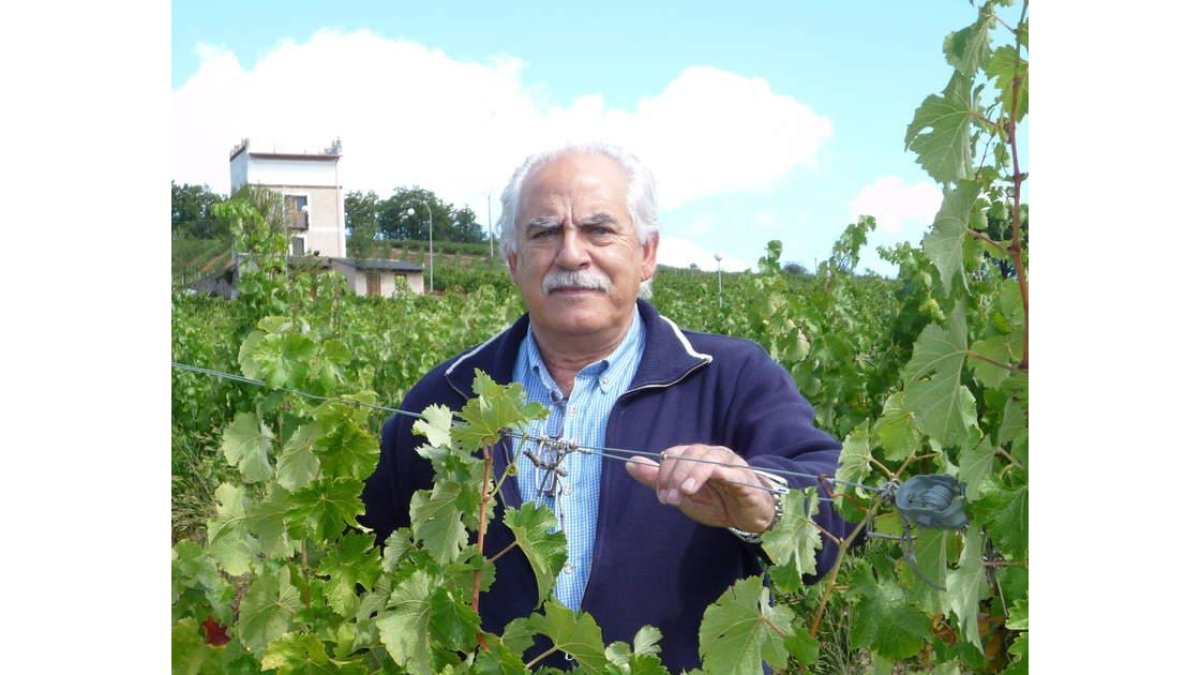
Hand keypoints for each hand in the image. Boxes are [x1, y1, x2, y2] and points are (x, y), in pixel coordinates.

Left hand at [624, 443, 777, 531]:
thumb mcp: (682, 494)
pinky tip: (716, 477)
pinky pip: (733, 470)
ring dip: (694, 474)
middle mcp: (712, 455)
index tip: (662, 496)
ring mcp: (730, 464)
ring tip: (685, 492)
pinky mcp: (745, 478)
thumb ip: (657, 479)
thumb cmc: (716, 502)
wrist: (749, 516)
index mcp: (695, 457)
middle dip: (676, 476)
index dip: (664, 473)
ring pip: (709, 459)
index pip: (674, 454)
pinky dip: (723, 471)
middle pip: (690, 454)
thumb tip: (630, 463)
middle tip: (670, 498)